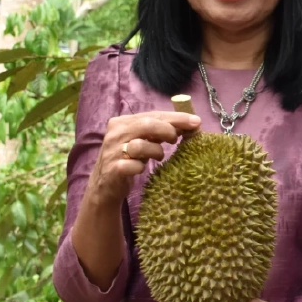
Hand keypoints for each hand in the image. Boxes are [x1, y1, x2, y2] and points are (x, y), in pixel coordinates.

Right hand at [87, 111, 201, 205]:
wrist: (105, 186)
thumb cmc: (130, 159)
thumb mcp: (144, 141)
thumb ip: (161, 131)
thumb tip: (192, 123)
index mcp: (122, 122)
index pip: (153, 115)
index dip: (176, 117)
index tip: (196, 122)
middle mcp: (114, 134)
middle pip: (146, 124)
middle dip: (168, 130)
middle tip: (176, 139)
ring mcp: (112, 152)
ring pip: (140, 145)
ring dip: (155, 151)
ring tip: (158, 156)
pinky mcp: (112, 170)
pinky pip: (132, 166)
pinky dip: (140, 167)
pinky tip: (140, 169)